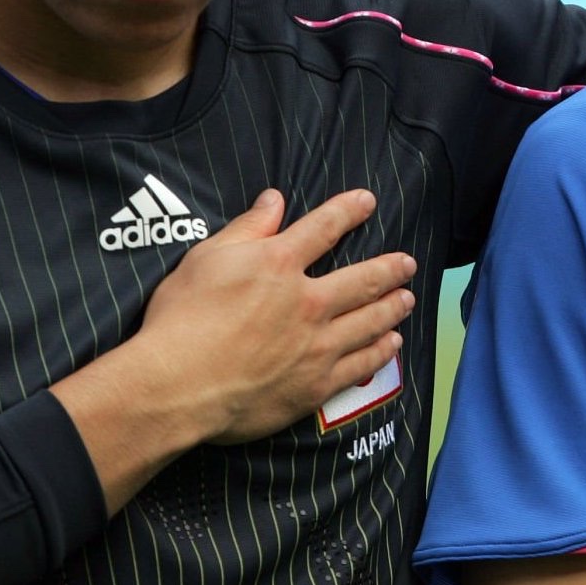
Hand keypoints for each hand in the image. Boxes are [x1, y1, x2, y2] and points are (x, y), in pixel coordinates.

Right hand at [51, 187, 415, 514]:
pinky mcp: (315, 385)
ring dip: (392, 307)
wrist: (177, 385)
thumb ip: (245, 229)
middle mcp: (308, 301)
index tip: (367, 202)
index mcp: (278, 264)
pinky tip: (391, 345)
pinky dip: (380, 352)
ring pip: (370, 321)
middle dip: (389, 268)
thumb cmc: (181, 319)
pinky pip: (361, 365)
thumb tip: (274, 199)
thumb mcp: (204, 260)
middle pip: (362, 279)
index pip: (324, 227)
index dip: (348, 210)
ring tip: (407, 300)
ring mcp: (317, 345)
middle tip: (407, 263)